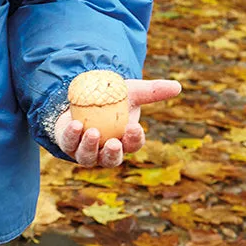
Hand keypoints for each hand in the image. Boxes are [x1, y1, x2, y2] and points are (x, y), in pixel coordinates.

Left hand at [54, 78, 180, 167]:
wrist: (85, 96)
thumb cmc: (112, 99)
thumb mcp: (132, 92)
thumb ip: (152, 91)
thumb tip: (177, 86)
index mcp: (124, 141)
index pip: (133, 145)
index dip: (134, 139)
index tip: (134, 127)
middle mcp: (105, 151)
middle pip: (111, 159)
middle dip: (113, 153)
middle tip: (114, 143)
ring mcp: (86, 151)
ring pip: (88, 157)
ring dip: (90, 147)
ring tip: (93, 133)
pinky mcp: (68, 143)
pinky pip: (69, 144)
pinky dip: (72, 136)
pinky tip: (76, 125)